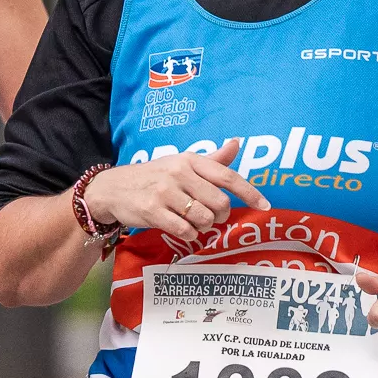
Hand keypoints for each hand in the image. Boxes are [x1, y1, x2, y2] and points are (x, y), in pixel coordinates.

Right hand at [82, 139, 270, 245]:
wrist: (112, 189)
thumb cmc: (154, 177)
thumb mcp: (181, 163)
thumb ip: (211, 159)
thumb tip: (237, 143)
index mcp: (190, 160)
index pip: (227, 177)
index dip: (250, 193)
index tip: (265, 206)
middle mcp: (179, 172)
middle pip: (220, 203)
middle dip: (220, 215)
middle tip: (210, 216)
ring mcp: (165, 191)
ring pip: (204, 218)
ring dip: (203, 226)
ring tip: (192, 222)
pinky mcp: (152, 210)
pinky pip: (185, 230)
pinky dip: (188, 234)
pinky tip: (181, 229)